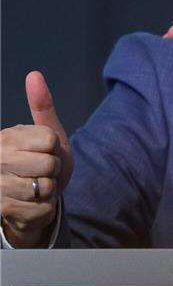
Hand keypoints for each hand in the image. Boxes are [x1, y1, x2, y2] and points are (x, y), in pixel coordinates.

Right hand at [0, 72, 73, 246]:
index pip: (49, 140)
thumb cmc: (41, 161)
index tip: (44, 151)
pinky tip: (31, 204)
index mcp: (7, 138)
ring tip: (35, 187)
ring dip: (48, 191)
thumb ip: (42, 105)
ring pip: (45, 188)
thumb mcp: (48, 133)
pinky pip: (42, 209)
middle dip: (53, 170)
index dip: (54, 148)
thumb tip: (34, 75)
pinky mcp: (3, 211)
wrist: (33, 199)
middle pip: (49, 163)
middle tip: (41, 172)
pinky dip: (44, 209)